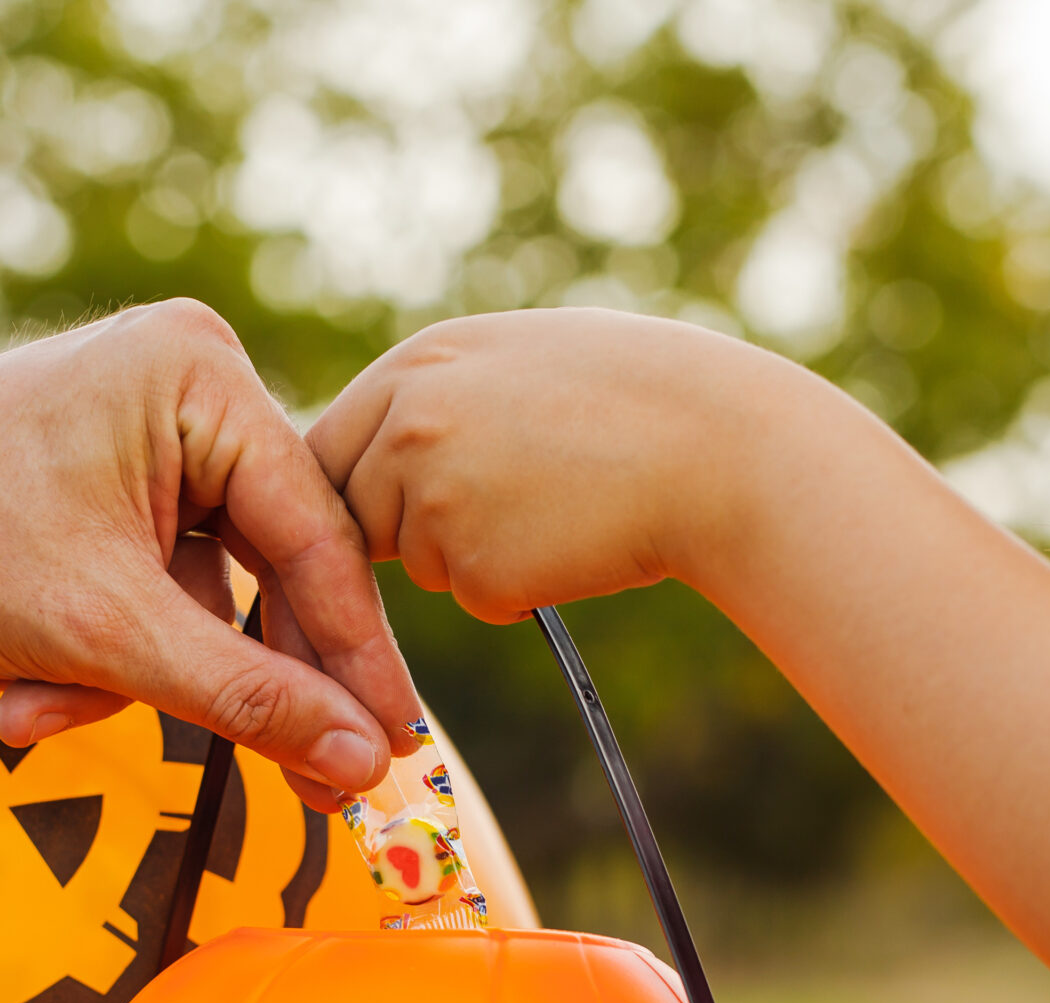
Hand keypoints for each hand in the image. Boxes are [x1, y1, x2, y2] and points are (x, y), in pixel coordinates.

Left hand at [0, 262, 417, 805]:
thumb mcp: (106, 636)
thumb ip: (246, 699)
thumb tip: (365, 765)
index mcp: (204, 378)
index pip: (315, 539)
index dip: (356, 659)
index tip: (397, 752)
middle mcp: (195, 384)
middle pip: (273, 570)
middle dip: (237, 681)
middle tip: (318, 795)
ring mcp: (157, 428)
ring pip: (210, 595)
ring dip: (140, 678)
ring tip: (37, 711)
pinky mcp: (119, 475)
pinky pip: (160, 587)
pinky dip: (108, 654)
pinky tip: (27, 689)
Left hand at [306, 307, 806, 620]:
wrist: (719, 448)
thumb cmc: (643, 397)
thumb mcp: (521, 359)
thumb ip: (444, 395)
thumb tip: (393, 439)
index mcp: (417, 363)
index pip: (329, 445)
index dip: (355, 489)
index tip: (379, 515)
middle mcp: (405, 422)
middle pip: (355, 513)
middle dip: (401, 533)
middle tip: (492, 519)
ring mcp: (431, 496)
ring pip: (419, 561)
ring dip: (471, 558)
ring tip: (560, 506)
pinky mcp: (470, 565)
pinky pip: (476, 596)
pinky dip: (519, 588)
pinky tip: (578, 541)